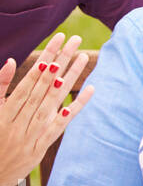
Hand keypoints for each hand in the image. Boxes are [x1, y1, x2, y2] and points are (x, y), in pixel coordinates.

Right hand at [0, 34, 94, 185]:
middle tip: (75, 40)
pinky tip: (91, 89)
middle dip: (61, 61)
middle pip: (45, 86)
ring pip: (55, 100)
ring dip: (71, 78)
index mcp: (4, 111)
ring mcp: (32, 133)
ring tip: (84, 57)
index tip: (58, 40)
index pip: (30, 79)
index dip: (45, 59)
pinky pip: (62, 123)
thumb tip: (10, 60)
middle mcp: (20, 120)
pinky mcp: (42, 145)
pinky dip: (77, 107)